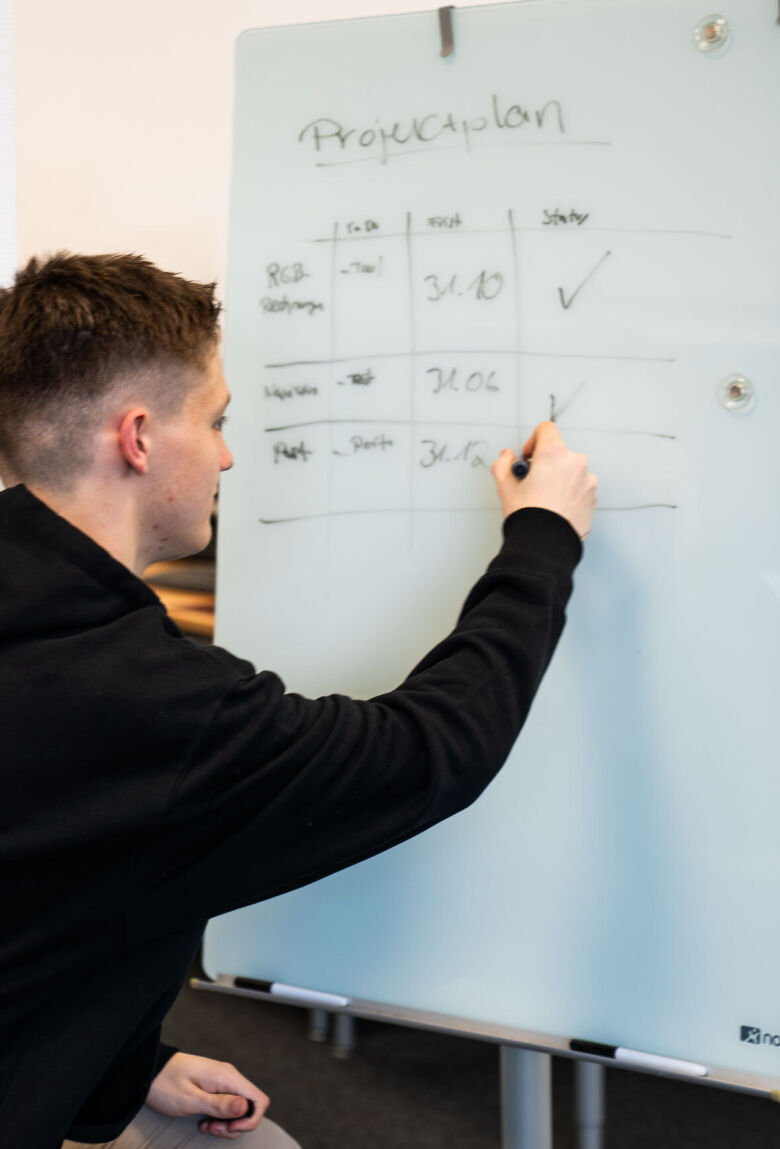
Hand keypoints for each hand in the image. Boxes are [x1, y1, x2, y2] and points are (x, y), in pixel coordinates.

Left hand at [146, 1052, 268, 1139]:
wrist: (149, 1072)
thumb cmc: (166, 1085)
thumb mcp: (190, 1099)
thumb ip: (219, 1105)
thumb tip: (246, 1108)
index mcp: (227, 1077)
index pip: (259, 1100)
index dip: (250, 1120)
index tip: (228, 1128)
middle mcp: (229, 1077)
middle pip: (250, 1107)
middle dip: (235, 1125)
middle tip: (211, 1128)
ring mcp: (223, 1082)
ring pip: (239, 1110)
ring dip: (225, 1124)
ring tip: (205, 1125)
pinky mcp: (215, 1087)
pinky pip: (227, 1106)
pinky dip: (219, 1119)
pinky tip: (203, 1120)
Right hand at [491, 422, 597, 538]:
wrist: (545, 545)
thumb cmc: (528, 515)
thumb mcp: (505, 487)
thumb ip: (503, 464)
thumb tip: (507, 457)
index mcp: (554, 454)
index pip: (546, 429)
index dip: (533, 441)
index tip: (528, 458)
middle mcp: (575, 462)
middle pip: (559, 452)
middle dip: (546, 464)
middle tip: (533, 484)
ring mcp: (587, 480)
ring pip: (571, 470)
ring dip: (559, 478)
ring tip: (545, 499)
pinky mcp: (593, 497)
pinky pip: (580, 487)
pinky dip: (569, 492)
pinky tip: (556, 508)